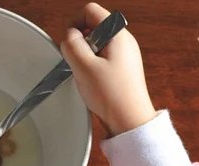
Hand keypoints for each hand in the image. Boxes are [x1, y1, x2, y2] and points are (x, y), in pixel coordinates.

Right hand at [60, 3, 155, 135]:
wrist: (129, 121)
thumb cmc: (113, 96)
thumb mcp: (83, 67)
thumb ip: (72, 45)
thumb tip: (69, 35)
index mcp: (118, 34)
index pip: (91, 11)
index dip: (74, 24)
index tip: (69, 43)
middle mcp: (124, 41)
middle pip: (92, 28)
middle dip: (79, 44)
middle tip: (79, 63)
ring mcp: (124, 55)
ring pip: (95, 45)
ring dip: (85, 58)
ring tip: (87, 76)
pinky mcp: (121, 69)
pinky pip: (101, 59)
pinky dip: (92, 68)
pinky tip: (93, 83)